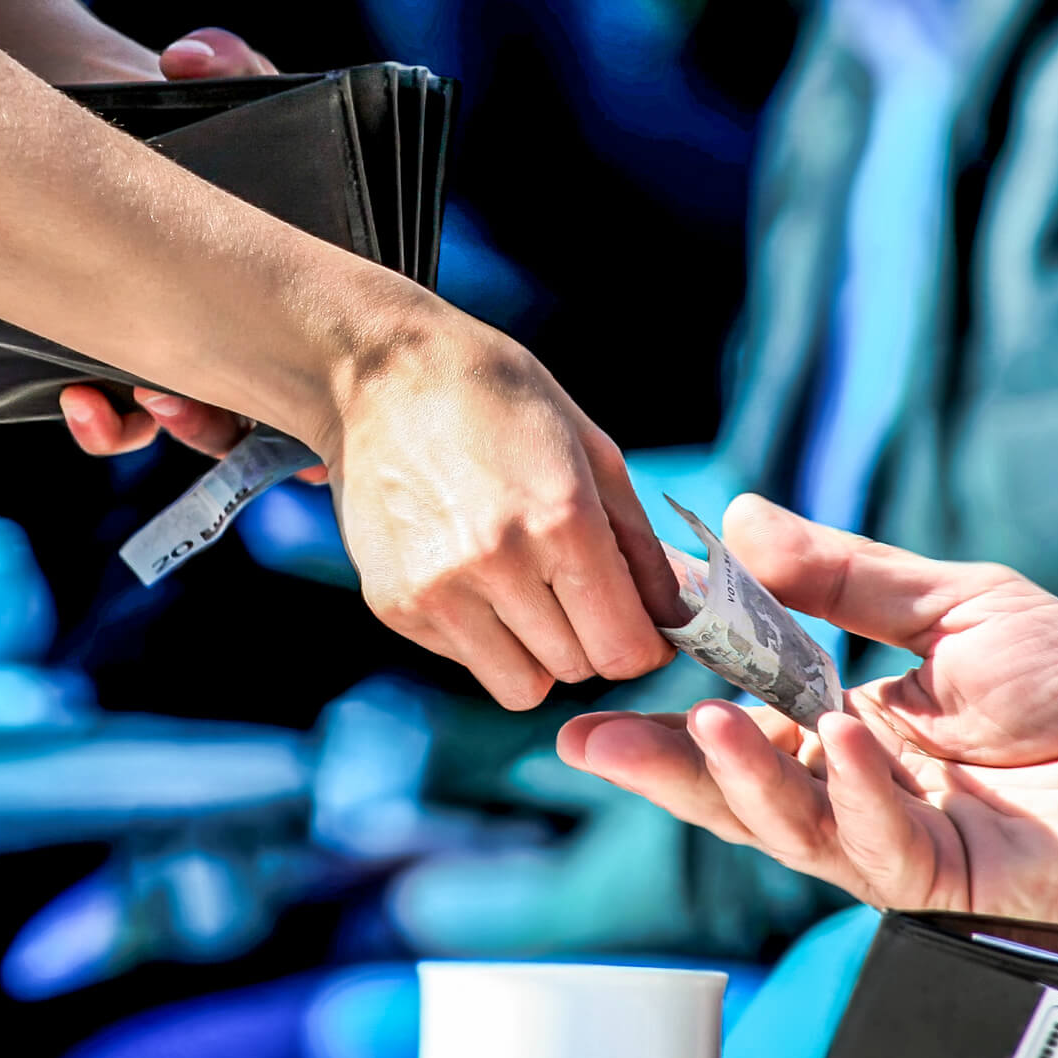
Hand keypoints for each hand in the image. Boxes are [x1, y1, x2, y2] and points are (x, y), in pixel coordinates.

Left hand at [61, 27, 325, 479]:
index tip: (277, 410)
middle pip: (257, 412)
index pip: (324, 363)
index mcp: (299, 286)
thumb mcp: (224, 86)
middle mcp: (255, 333)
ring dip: (166, 427)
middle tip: (176, 400)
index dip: (309, 399)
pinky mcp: (121, 365)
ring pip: (193, 425)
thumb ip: (234, 66)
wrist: (84, 112)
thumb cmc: (177, 111)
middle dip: (217, 422)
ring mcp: (189, 354)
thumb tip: (189, 60)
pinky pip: (123, 425)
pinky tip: (82, 401)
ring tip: (129, 400)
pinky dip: (107, 428)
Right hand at [323, 323, 685, 709]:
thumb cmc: (502, 401)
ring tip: (526, 591)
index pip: (622, 648)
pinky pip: (466, 660)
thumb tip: (674, 617)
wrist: (383, 374)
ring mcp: (438, 591)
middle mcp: (497, 563)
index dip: (642, 647)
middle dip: (590, 639)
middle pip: (576, 668)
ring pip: (521, 684)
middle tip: (578, 593)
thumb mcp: (592, 451)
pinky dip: (483, 636)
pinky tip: (471, 574)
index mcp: (560, 519)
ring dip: (537, 651)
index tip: (639, 628)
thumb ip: (639, 545)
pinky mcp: (395, 606)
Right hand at [558, 494, 1057, 934]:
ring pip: (798, 827)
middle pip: (744, 787)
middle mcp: (862, 791)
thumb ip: (845, 575)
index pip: (747, 715)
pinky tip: (842, 741)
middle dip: (662, 769)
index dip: (674, 699)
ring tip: (705, 726)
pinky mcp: (955, 877)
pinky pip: (886, 845)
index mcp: (852, 728)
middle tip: (588, 741)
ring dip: (747, 780)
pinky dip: (856, 793)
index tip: (607, 668)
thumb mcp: (953, 603)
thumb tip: (740, 517)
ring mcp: (903, 839)